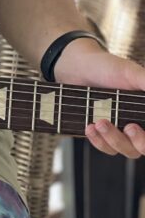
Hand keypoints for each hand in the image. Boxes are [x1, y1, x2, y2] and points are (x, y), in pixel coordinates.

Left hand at [56, 38, 144, 157]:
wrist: (78, 68)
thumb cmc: (107, 67)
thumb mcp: (130, 72)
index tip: (139, 126)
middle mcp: (139, 124)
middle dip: (140, 142)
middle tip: (130, 127)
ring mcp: (121, 131)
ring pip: (127, 149)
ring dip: (114, 139)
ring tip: (100, 122)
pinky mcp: (103, 135)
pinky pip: (106, 147)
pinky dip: (98, 141)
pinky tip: (90, 127)